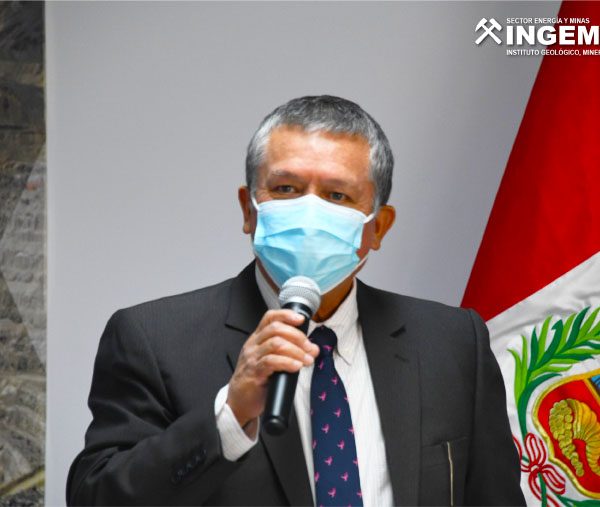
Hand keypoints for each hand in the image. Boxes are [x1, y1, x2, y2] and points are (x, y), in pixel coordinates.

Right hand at [227, 309, 319, 428]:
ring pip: (276, 344)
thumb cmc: (257, 379)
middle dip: (297, 336)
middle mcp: (254, 345)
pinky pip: (271, 362)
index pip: (270, 318)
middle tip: (309, 348)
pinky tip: (296, 366)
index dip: (286, 315)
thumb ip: (290, 351)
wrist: (240, 400)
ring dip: (296, 350)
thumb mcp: (271, 359)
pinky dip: (287, 362)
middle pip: (276, 329)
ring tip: (307, 359)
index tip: (301, 320)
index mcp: (257, 338)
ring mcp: (252, 358)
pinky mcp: (254, 372)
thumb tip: (312, 349)